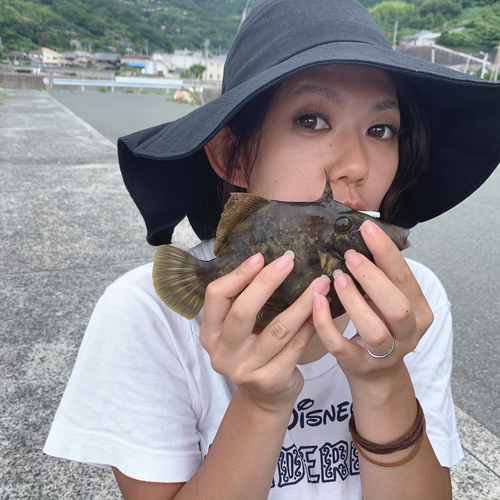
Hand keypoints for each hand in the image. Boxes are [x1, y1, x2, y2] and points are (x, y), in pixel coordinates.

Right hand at [200, 251, 330, 411]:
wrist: (265, 399)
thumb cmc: (253, 354)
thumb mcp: (238, 333)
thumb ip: (244, 305)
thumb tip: (270, 263)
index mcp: (210, 334)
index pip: (215, 296)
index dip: (237, 275)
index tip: (260, 257)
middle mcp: (222, 353)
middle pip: (243, 311)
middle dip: (267, 282)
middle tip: (288, 261)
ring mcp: (246, 370)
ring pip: (278, 329)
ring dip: (302, 302)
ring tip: (319, 284)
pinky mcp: (271, 380)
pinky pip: (296, 346)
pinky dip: (311, 324)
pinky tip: (322, 309)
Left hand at [312, 220, 433, 383]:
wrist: (377, 373)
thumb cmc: (380, 326)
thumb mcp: (387, 301)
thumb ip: (381, 276)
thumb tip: (362, 235)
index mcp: (419, 312)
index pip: (406, 278)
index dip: (387, 252)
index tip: (368, 229)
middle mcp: (407, 334)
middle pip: (397, 307)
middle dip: (373, 278)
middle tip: (350, 257)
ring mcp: (384, 354)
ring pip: (372, 330)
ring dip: (352, 301)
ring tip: (336, 278)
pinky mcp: (359, 365)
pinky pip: (340, 346)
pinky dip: (326, 323)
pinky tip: (316, 301)